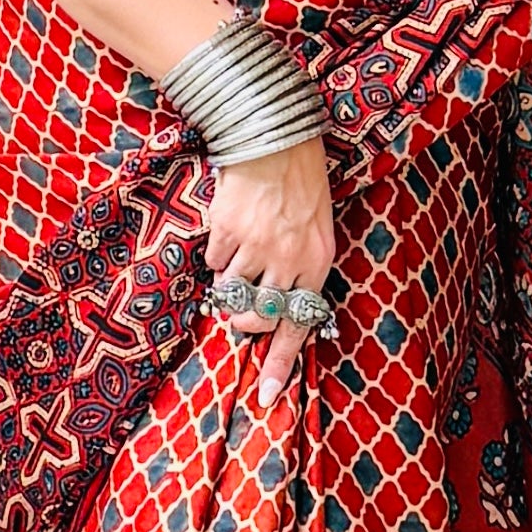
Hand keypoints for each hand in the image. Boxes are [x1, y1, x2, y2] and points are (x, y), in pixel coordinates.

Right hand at [202, 135, 334, 410]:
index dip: (281, 362)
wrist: (274, 134)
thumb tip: (272, 311)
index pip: (300, 324)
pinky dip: (218, 254)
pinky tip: (230, 230)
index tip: (268, 396)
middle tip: (238, 315)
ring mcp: (255, 245)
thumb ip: (299, 269)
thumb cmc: (300, 183)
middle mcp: (288, 258)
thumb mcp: (317, 228)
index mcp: (318, 261)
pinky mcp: (226, 230)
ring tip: (239, 257)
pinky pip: (214, 262)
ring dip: (229, 285)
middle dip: (244, 322)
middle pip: (259, 316)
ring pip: (231, 291)